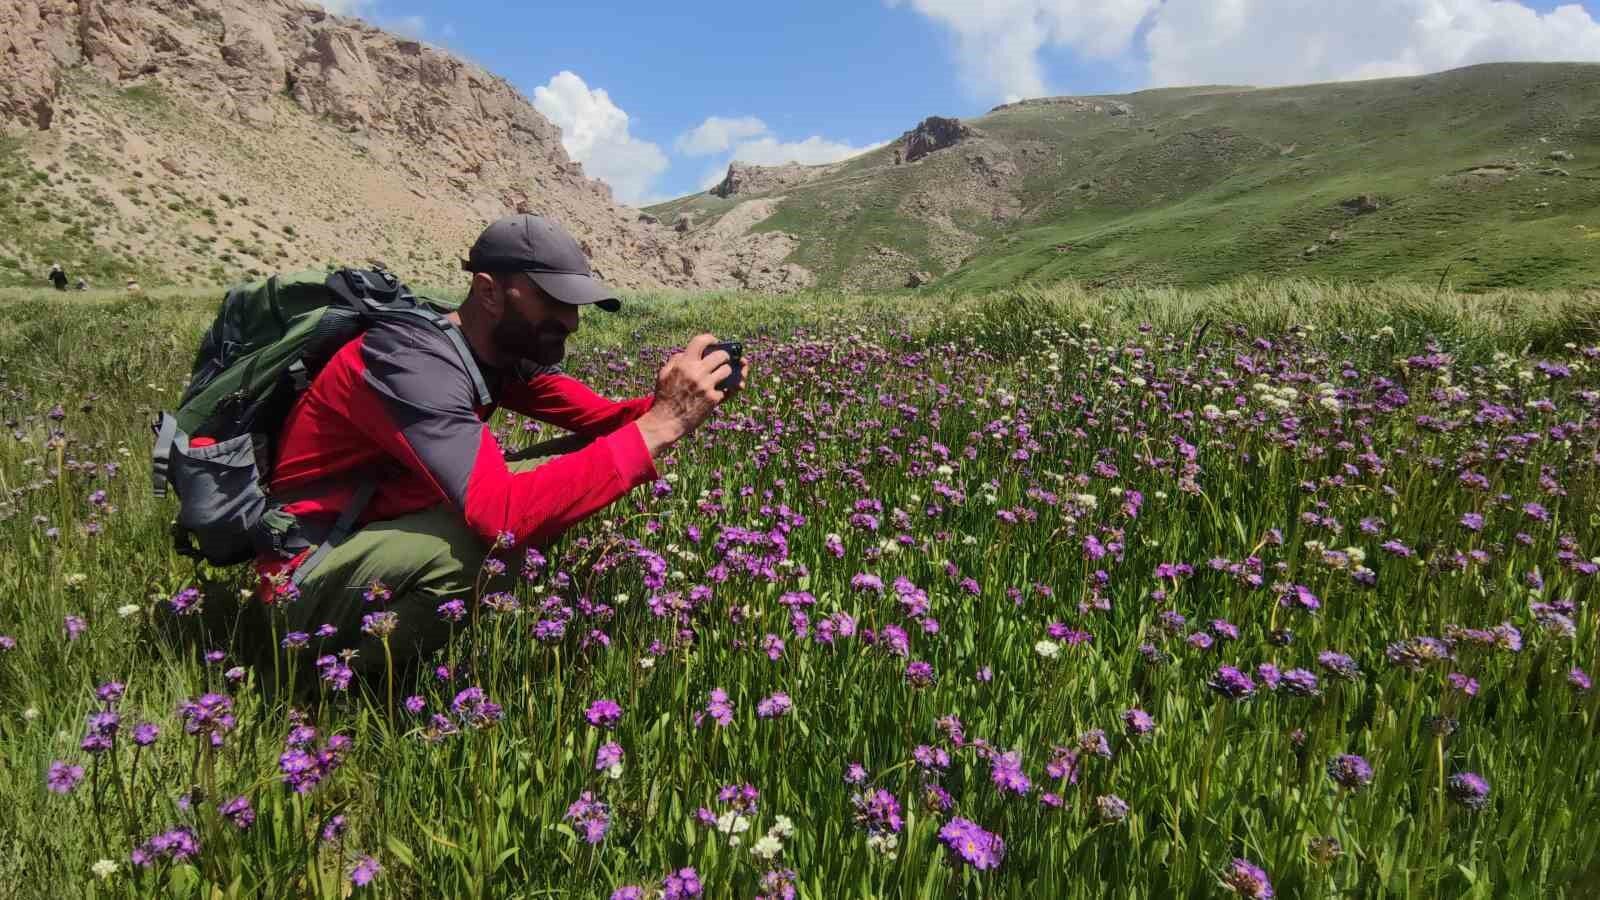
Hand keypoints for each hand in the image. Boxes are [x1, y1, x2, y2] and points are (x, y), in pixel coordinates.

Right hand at [636, 333, 732, 455]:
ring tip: (723, 374)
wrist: (666, 421)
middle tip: (723, 359)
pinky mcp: (714, 399)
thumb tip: (689, 352)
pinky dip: (727, 389)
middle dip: (725, 356)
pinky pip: (728, 389)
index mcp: (684, 363)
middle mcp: (697, 372)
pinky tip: (727, 387)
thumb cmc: (665, 397)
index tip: (715, 341)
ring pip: (728, 371)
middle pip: (722, 355)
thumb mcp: (664, 374)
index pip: (701, 341)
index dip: (711, 339)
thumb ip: (676, 360)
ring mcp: (707, 386)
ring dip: (726, 372)